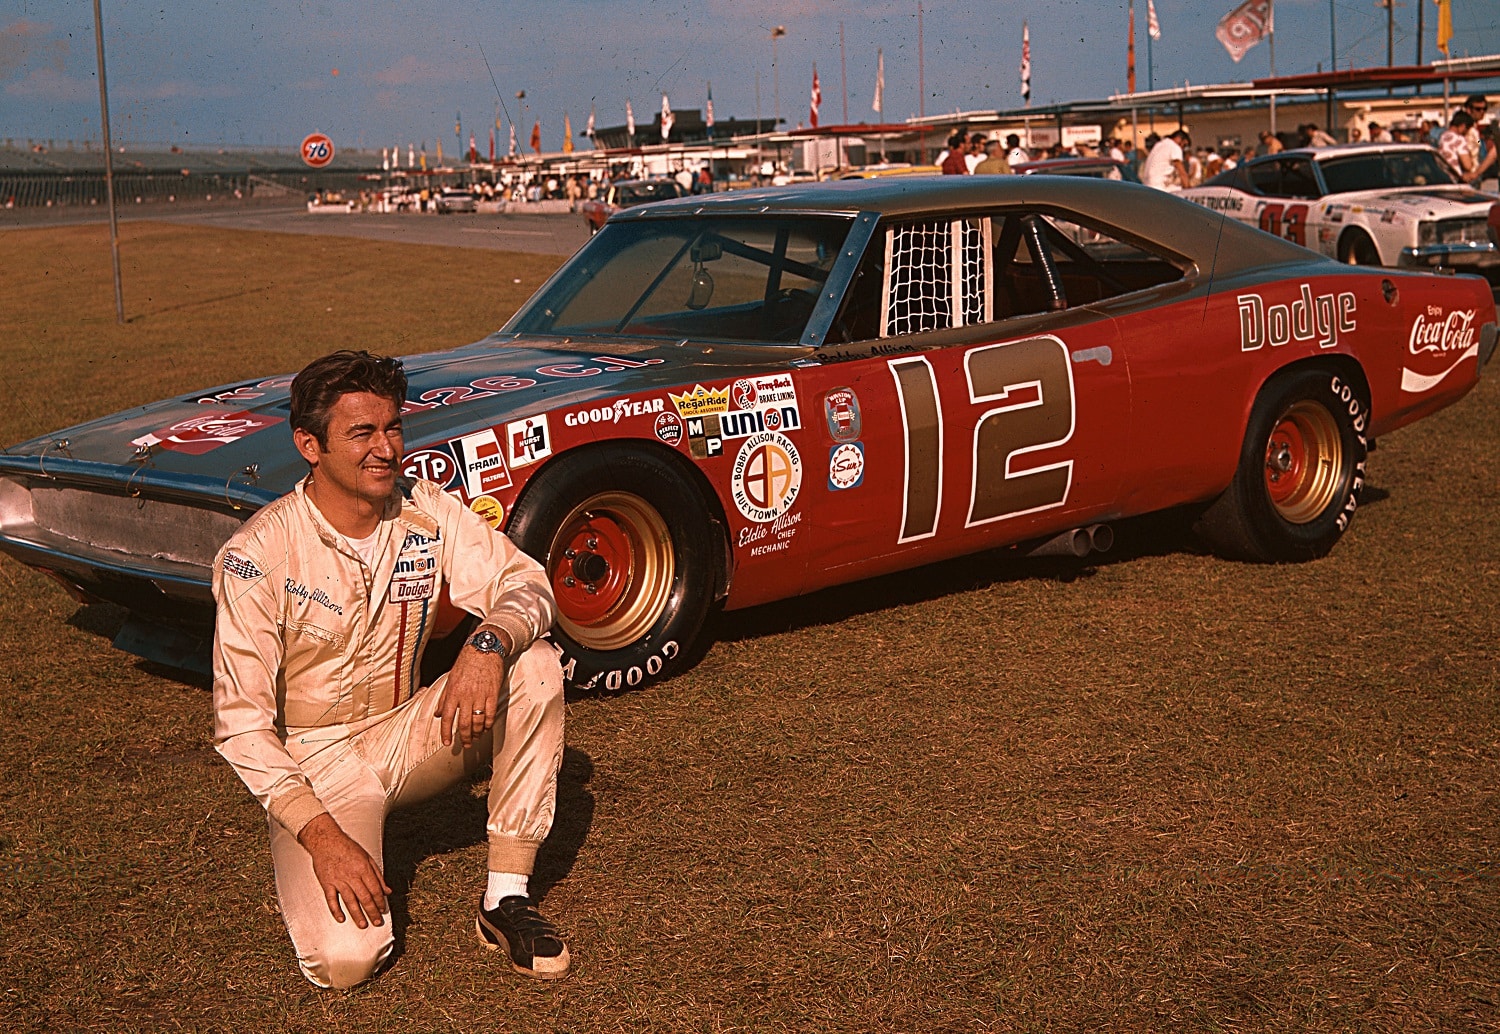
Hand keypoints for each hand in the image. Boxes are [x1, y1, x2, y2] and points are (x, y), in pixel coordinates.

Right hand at [298, 813, 390, 926]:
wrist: (326, 840)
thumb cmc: (347, 847)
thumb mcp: (367, 857)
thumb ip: (378, 875)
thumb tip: (387, 890)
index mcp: (363, 869)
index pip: (375, 889)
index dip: (380, 902)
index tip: (383, 910)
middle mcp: (352, 876)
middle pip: (364, 898)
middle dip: (372, 912)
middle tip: (377, 922)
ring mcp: (338, 880)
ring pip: (349, 901)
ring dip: (357, 914)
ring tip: (362, 925)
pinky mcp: (326, 883)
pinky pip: (331, 900)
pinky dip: (336, 910)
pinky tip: (341, 919)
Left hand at [434, 633, 507, 747]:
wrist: (483, 649)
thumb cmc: (466, 663)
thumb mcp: (450, 679)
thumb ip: (444, 698)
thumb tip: (439, 714)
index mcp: (453, 692)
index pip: (448, 718)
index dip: (446, 733)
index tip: (447, 743)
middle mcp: (466, 696)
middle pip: (464, 723)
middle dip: (464, 737)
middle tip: (466, 744)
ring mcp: (480, 695)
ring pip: (478, 721)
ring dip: (477, 732)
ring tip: (476, 737)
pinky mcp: (492, 693)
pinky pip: (490, 713)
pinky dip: (488, 723)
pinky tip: (487, 728)